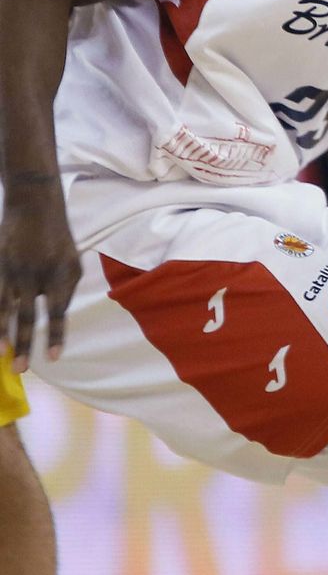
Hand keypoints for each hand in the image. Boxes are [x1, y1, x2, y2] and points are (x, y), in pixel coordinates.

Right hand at [0, 193, 81, 371]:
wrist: (36, 206)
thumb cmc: (58, 239)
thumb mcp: (73, 263)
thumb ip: (66, 290)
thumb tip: (57, 315)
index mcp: (61, 275)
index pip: (58, 312)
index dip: (55, 335)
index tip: (52, 357)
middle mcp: (36, 275)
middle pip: (28, 316)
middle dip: (23, 344)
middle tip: (20, 369)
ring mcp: (13, 270)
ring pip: (5, 309)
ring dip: (2, 334)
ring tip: (2, 354)